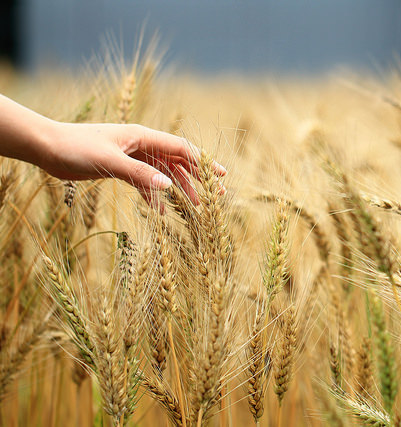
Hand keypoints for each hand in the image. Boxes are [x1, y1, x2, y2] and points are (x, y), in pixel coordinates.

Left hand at [38, 122, 226, 206]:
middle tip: (217, 194)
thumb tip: (169, 187)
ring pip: (163, 173)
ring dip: (179, 188)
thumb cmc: (76, 148)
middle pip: (177, 161)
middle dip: (198, 177)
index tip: (221, 176)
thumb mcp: (110, 161)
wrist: (47, 147)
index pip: (180, 149)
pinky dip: (155, 196)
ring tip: (196, 206)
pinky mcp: (121, 168)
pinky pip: (145, 182)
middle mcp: (141, 145)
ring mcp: (132, 157)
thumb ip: (140, 175)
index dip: (203, 162)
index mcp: (142, 136)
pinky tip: (162, 212)